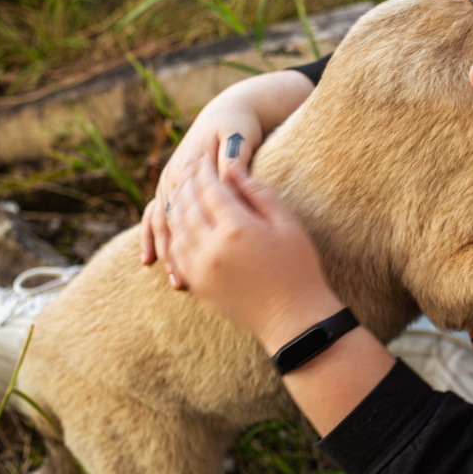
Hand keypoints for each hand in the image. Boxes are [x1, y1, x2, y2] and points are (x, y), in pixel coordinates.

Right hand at [141, 105, 262, 284]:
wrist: (228, 111)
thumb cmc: (239, 125)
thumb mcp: (239, 136)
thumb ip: (234, 157)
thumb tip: (227, 176)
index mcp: (190, 165)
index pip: (183, 206)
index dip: (186, 235)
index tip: (196, 262)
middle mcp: (174, 174)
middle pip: (167, 220)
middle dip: (173, 253)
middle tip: (183, 283)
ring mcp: (171, 181)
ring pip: (161, 222)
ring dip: (166, 251)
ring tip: (176, 281)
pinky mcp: (174, 187)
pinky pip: (159, 216)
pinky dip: (159, 239)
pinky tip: (157, 262)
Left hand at [163, 155, 341, 353]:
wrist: (293, 318)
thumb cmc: (298, 267)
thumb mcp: (286, 223)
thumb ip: (256, 192)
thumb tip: (232, 167)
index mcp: (237, 229)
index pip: (209, 188)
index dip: (205, 169)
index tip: (205, 155)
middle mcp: (212, 248)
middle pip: (188, 205)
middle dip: (187, 182)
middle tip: (190, 165)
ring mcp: (201, 268)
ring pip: (177, 228)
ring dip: (176, 205)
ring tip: (182, 189)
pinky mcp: (198, 284)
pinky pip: (177, 252)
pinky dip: (174, 232)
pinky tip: (180, 222)